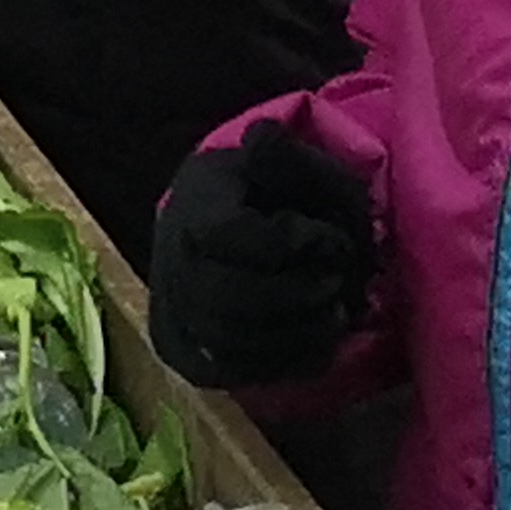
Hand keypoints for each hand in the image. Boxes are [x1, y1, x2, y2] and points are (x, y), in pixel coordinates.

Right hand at [144, 121, 383, 388]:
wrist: (225, 227)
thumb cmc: (268, 193)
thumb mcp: (283, 160)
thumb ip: (284, 154)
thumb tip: (262, 138)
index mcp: (192, 205)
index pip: (229, 234)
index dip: (290, 241)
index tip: (332, 239)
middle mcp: (171, 262)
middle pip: (225, 295)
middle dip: (295, 294)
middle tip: (338, 284)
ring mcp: (174, 313)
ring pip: (228, 339)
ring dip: (294, 332)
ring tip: (334, 313)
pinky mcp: (187, 354)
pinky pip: (231, 371)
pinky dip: (282, 362)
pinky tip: (318, 343)